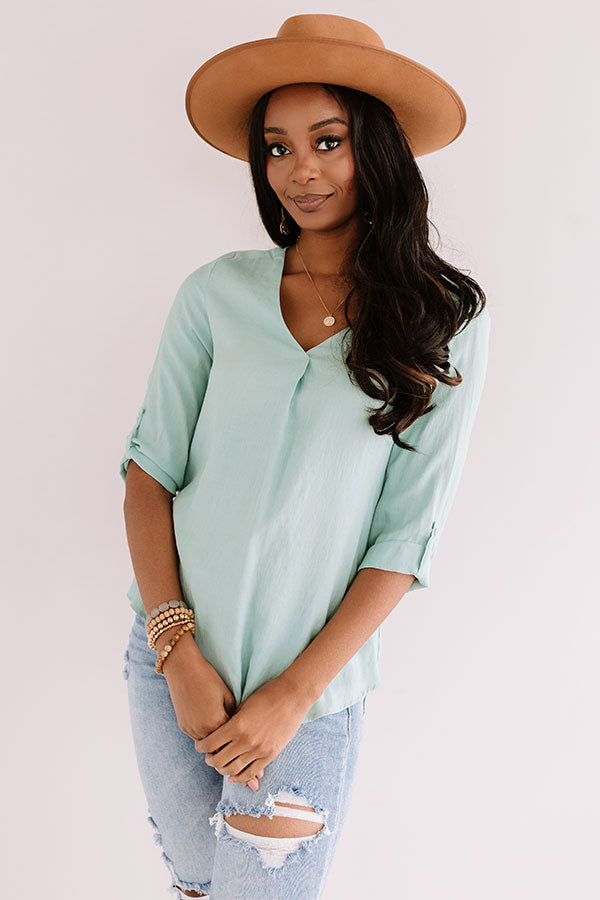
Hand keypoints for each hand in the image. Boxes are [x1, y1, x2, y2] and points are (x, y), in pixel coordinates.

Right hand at [160, 633, 263, 788]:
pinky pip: (200, 740)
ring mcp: (191, 728)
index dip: (248, 761)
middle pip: (220, 756)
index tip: (259, 774)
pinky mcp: (184, 725)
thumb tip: (245, 733)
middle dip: (234, 767)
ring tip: (235, 766)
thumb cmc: (209, 677)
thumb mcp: (227, 696)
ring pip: (209, 751)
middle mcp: (203, 730)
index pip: (235, 749)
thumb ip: (235, 717)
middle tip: (249, 779)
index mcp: (218, 722)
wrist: (183, 667)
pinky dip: (209, 745)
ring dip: (220, 757)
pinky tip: (218, 748)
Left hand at [194, 676, 311, 786]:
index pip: (210, 743)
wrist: (293, 696)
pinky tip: (233, 775)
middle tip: (208, 757)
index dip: (201, 747)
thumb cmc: (267, 695)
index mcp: (236, 726)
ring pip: (233, 770)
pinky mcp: (270, 755)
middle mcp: (246, 741)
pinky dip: (239, 777)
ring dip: (222, 770)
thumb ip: (231, 722)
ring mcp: (259, 750)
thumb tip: (218, 734)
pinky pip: (250, 772)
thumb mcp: (243, 706)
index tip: (199, 746)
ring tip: (220, 765)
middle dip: (210, 760)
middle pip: (219, 760)